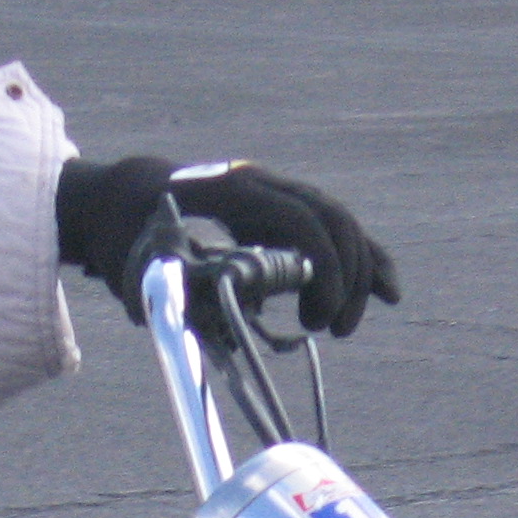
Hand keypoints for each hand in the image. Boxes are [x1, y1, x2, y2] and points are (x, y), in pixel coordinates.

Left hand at [55, 155, 400, 337]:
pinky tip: (388, 291)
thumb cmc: (129, 236)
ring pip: (338, 223)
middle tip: (331, 330)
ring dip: (355, 274)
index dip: (322, 264)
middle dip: (345, 276)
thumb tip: (223, 333)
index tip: (320, 315)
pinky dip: (360, 260)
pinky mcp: (283, 211)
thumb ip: (183, 295)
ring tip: (338, 327)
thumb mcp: (143, 267)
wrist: (129, 196)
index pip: (298, 217)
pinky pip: (331, 232)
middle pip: (330, 218)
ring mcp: (276, 193)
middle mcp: (262, 184)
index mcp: (231, 191)